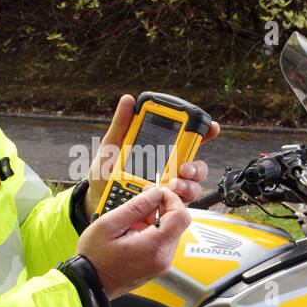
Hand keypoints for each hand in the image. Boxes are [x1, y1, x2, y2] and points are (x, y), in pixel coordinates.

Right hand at [76, 186, 190, 298]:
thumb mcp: (109, 225)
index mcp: (153, 247)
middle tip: (141, 203)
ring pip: (171, 232)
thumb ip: (135, 207)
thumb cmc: (95, 259)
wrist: (90, 284)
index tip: (158, 193)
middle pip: (178, 224)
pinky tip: (134, 231)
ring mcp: (161, 264)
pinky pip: (164, 242)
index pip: (180, 216)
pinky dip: (153, 232)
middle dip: (162, 209)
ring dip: (156, 220)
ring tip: (133, 220)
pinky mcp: (157, 266)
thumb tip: (154, 194)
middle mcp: (162, 258)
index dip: (172, 199)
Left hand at [84, 96, 220, 215]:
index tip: (211, 127)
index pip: (188, 139)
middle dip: (196, 166)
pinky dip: (176, 201)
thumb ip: (122, 124)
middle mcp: (169, 169)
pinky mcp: (163, 205)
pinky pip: (179, 204)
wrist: (95, 197)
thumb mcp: (111, 145)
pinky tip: (165, 197)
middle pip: (197, 166)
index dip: (204, 132)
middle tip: (183, 168)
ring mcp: (168, 188)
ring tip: (172, 184)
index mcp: (161, 150)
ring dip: (188, 185)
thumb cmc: (104, 171)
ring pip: (193, 186)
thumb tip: (128, 100)